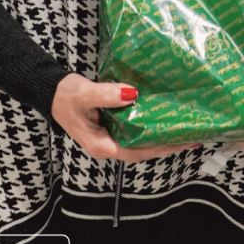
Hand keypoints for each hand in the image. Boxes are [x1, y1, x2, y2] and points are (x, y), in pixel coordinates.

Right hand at [52, 73, 195, 161]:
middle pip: (143, 149)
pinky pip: (135, 128)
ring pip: (140, 140)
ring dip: (160, 134)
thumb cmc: (66, 96)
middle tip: (192, 133)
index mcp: (102, 145)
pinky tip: (162, 114)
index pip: (137, 152)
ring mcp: (111, 136)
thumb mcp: (85, 94)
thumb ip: (106, 95)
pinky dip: (149, 123)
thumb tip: (132, 94)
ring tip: (184, 125)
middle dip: (166, 144)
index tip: (181, 142)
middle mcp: (109, 145)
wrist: (51, 91)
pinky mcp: (112, 125)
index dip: (160, 149)